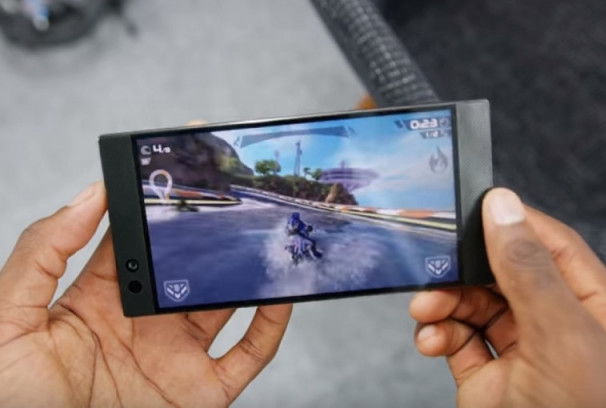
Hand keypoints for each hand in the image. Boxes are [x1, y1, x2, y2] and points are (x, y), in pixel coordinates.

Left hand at [0, 181, 291, 406]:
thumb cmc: (10, 400)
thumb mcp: (8, 317)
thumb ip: (44, 252)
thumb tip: (91, 195)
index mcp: (99, 299)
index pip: (138, 238)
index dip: (159, 203)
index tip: (180, 166)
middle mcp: (145, 322)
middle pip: (190, 266)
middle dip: (213, 230)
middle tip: (236, 193)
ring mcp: (177, 355)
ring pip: (225, 303)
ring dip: (246, 271)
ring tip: (264, 235)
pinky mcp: (202, 391)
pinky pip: (248, 356)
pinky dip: (269, 326)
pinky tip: (278, 297)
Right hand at [410, 188, 605, 406]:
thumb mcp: (561, 336)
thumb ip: (529, 270)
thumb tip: (503, 208)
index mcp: (590, 306)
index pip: (550, 245)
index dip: (512, 223)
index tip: (473, 208)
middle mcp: (553, 324)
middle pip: (500, 273)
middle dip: (463, 271)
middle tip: (436, 269)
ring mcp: (517, 351)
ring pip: (471, 305)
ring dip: (442, 304)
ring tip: (426, 313)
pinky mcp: (485, 377)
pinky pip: (454, 340)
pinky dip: (435, 334)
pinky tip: (429, 339)